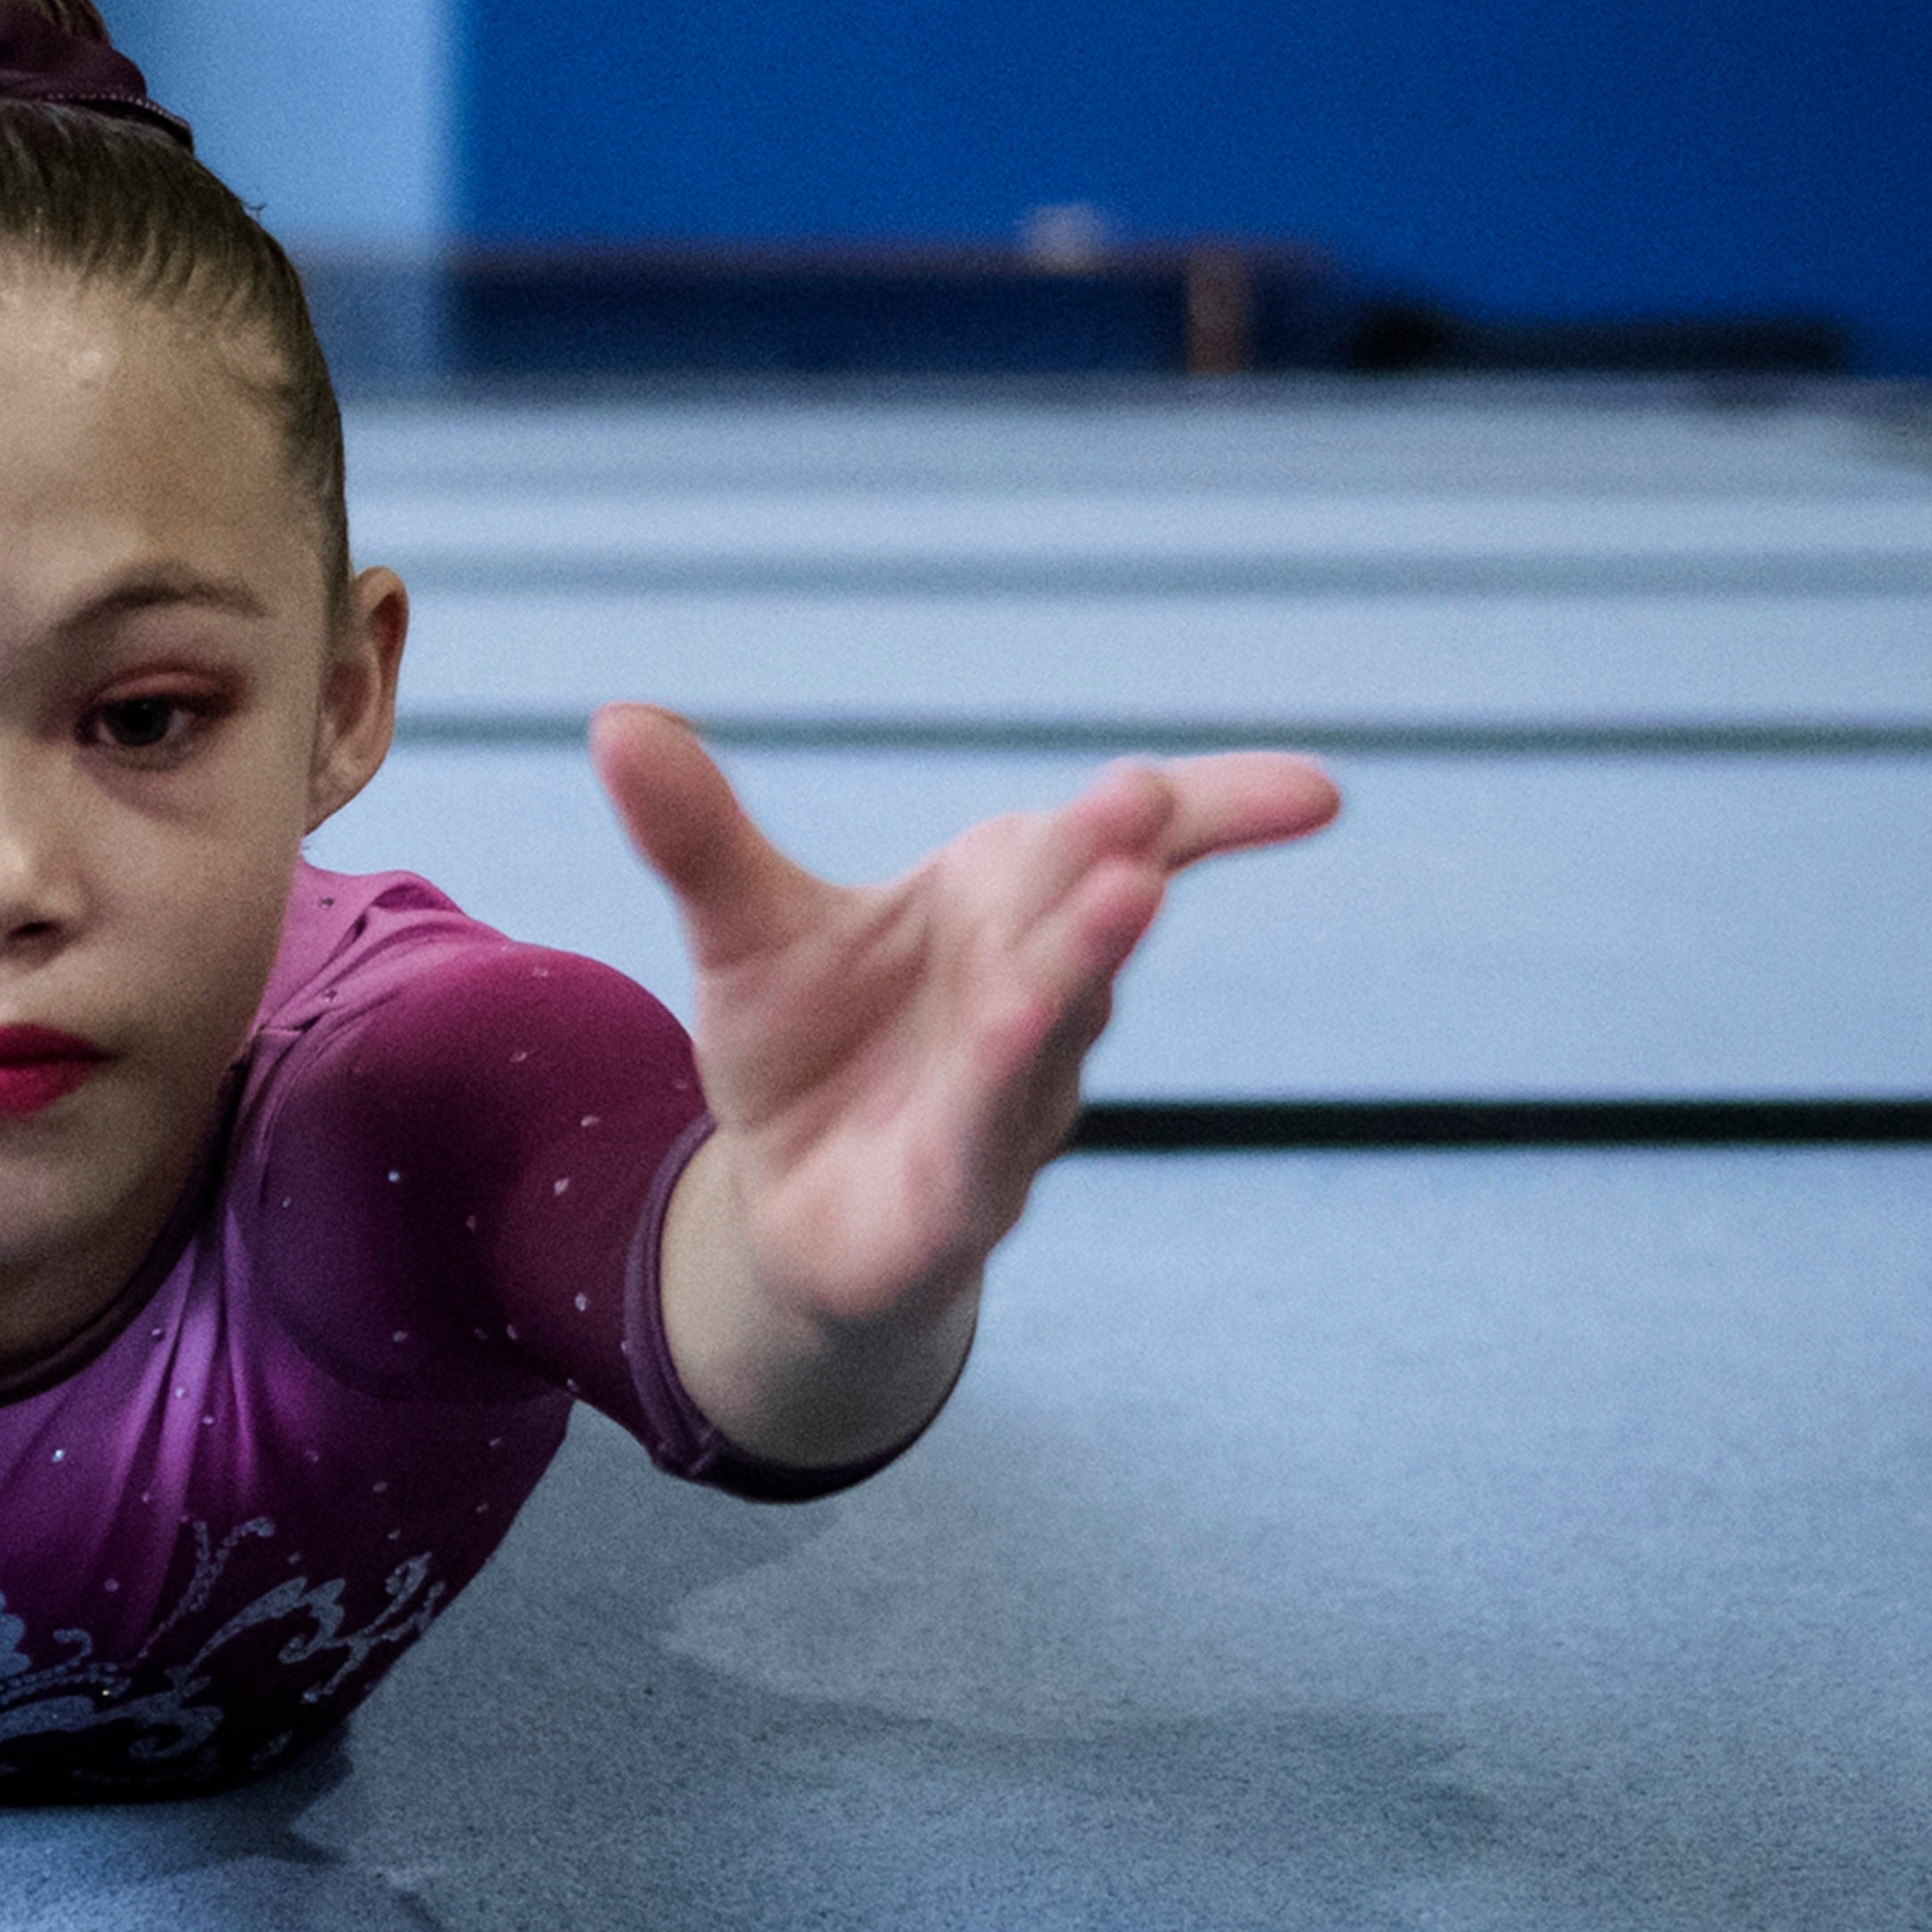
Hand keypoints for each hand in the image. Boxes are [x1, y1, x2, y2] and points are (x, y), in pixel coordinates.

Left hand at [594, 707, 1338, 1338]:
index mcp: (1011, 904)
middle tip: (1144, 809)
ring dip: (1076, 975)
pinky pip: (980, 1146)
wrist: (791, 1212)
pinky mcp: (951, 1202)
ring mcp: (1007, 1104)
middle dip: (1114, 866)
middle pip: (1085, 918)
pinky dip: (997, 1098)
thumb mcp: (741, 926)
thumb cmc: (809, 1044)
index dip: (1225, 812)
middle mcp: (1035, 997)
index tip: (1318, 793)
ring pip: (1050, 1033)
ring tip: (1116, 901)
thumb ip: (698, 832)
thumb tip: (613, 719)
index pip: (1136, 844)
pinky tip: (1008, 1044)